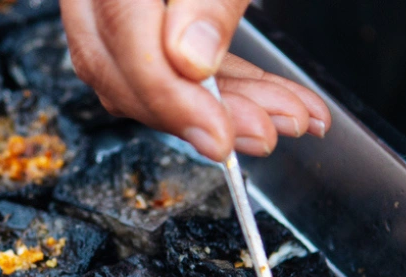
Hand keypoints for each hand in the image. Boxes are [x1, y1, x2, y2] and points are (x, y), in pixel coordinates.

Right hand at [60, 0, 330, 160]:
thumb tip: (189, 61)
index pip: (119, 31)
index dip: (168, 94)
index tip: (219, 135)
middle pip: (118, 63)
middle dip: (198, 112)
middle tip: (261, 134)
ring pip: (143, 71)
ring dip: (220, 104)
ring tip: (286, 116)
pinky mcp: (148, 7)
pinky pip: (170, 56)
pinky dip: (224, 82)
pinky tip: (271, 99)